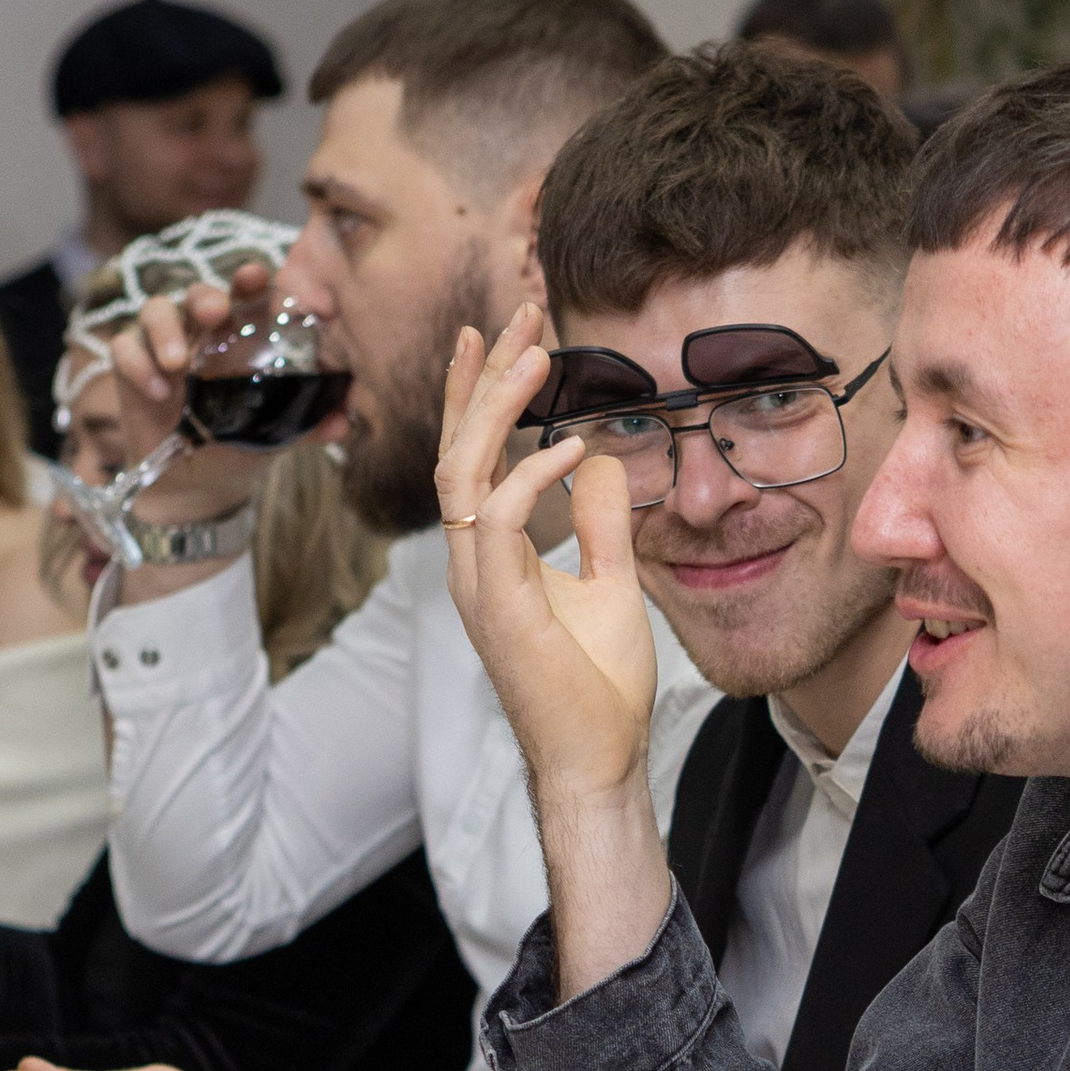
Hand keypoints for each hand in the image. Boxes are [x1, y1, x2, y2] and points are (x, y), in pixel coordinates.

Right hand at [100, 259, 280, 552]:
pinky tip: (158, 391)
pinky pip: (124, 348)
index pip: (248, 295)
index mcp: (241, 337)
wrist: (198, 488)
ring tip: (177, 363)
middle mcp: (203, 334)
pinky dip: (138, 364)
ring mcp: (165, 347)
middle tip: (215, 313)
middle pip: (199, 293)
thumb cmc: (240, 446)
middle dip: (206, 296)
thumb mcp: (277, 435)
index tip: (262, 280)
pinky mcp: (131, 368)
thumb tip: (344, 422)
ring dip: (165, 329)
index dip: (255, 281)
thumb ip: (308, 423)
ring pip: (156, 309)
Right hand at [436, 306, 673, 995]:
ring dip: (499, 406)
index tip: (507, 331)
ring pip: (466, 471)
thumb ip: (600, 520)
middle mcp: (471, 560)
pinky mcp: (499, 607)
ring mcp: (478, 583)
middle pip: (459, 445)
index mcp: (489, 551)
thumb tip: (604, 458)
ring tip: (538, 352)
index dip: (484, 391)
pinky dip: (531, 475)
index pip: (472, 453)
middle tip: (519, 311)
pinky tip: (571, 445)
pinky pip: (497, 519)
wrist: (597, 759)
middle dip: (487, 375)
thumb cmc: (598, 685)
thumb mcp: (610, 581)